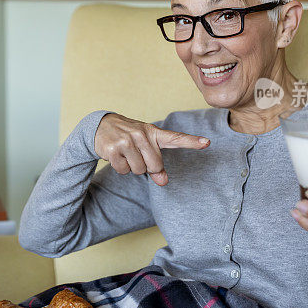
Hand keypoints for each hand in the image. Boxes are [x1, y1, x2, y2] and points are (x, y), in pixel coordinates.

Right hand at [94, 113, 209, 185]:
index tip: (207, 143)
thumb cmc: (128, 137)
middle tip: (136, 155)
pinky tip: (115, 155)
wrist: (100, 126)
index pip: (176, 138)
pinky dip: (119, 167)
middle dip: (146, 166)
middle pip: (154, 166)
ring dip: (131, 167)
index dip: (192, 142)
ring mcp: (127, 140)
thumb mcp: (144, 146)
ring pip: (139, 170)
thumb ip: (156, 165)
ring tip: (125, 153)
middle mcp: (142, 134)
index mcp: (153, 132)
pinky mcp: (114, 148)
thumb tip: (164, 182)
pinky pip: (124, 170)